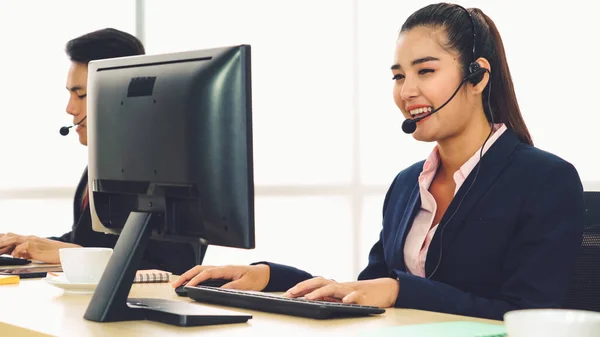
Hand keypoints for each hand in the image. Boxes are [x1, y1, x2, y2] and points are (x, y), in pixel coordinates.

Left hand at [0, 233, 79, 262]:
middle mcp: (29, 238)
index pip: (12, 236)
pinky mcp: (34, 246)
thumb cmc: (54, 253)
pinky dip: (15, 252)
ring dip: (3, 244)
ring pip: (13, 239)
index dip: (3, 239)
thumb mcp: (37, 252)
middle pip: (10, 235)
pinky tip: (14, 256)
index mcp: (29, 239)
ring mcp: (32, 241)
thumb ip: (27, 252)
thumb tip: (18, 255)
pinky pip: (20, 247)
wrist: (66, 252)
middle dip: (1, 241)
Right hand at [172, 264, 270, 290]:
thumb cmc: (256, 277)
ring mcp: (221, 270)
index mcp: (227, 269)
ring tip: (178, 283)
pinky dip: (195, 276)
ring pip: (201, 270)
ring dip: (189, 275)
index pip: (207, 273)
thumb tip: (219, 290)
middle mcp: (222, 268)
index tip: (188, 286)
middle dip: (186, 275)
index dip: (196, 280)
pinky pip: (205, 273)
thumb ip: (232, 286)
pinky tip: (190, 281)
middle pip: (200, 269)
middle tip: (175, 284)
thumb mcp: (246, 284)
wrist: (263, 273)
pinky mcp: (221, 274)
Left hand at [283, 277, 399, 307]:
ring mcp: (350, 290)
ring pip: (334, 288)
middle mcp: (339, 286)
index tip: (287, 294)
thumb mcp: (339, 297)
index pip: (314, 283)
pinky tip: (344, 301)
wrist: (382, 291)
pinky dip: (350, 298)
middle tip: (291, 294)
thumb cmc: (358, 295)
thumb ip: (326, 297)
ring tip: (308, 298)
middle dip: (304, 287)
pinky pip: (356, 297)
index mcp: (333, 286)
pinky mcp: (363, 297)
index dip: (300, 287)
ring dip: (320, 292)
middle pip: (319, 281)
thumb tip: (308, 299)